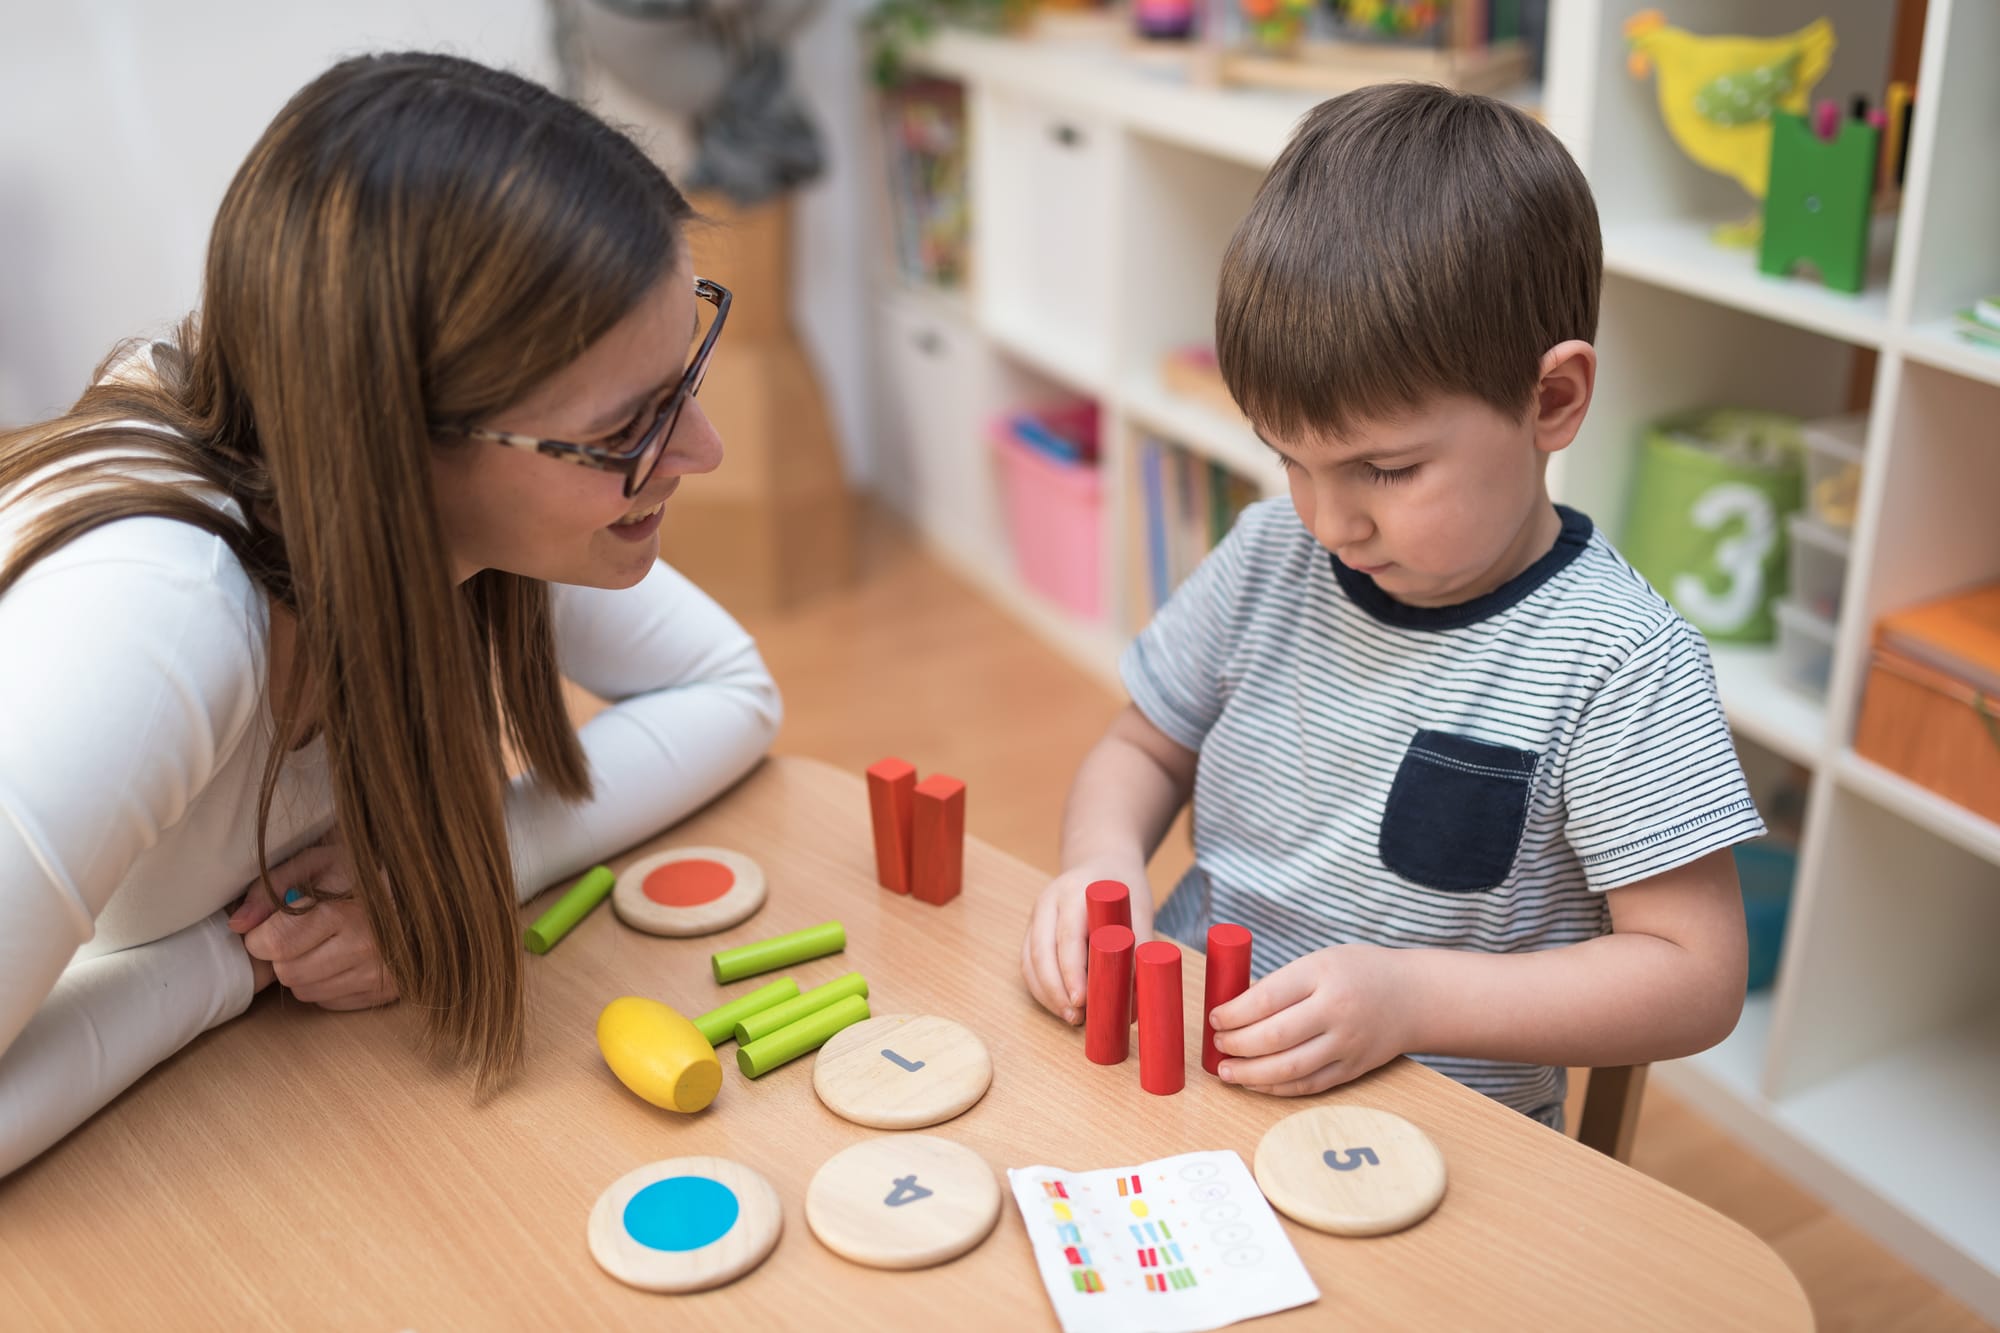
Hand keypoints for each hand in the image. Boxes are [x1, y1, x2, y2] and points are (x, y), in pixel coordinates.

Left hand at [227, 842, 397, 1010]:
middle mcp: (362, 947)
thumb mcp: (318, 862)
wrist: (425, 892)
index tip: (270, 926)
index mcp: (342, 912)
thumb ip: (271, 888)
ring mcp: (376, 973)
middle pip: (287, 972)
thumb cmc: (365, 873)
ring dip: (303, 971)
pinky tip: (341, 960)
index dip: (261, 937)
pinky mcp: (385, 991)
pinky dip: (327, 984)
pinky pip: (329, 1002)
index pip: (275, 943)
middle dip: (283, 955)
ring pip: (305, 991)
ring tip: (323, 945)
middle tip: (300, 934)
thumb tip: (237, 924)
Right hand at [1020, 863, 1153, 1024]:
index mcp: (1075, 891)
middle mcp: (1049, 901)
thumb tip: (1138, 1000)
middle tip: (1075, 1017)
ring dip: (1046, 993)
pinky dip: (1040, 987)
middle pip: (1041, 951)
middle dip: (1055, 990)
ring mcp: (1036, 914)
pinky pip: (1027, 962)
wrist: (1102, 859)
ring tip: (1070, 1017)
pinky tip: (1058, 1004)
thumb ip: (1140, 948)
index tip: (1081, 1001)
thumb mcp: (1139, 909)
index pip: (1067, 937)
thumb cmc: (1123, 886)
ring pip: (1029, 960)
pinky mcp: (1032, 928)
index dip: (1072, 972)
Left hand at [1208, 944, 1409, 1095]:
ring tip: (1226, 1071)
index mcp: (1321, 975)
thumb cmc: (1359, 972)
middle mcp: (1335, 1012)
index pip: (1265, 999)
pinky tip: (1255, 1083)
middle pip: (1272, 1038)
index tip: (1215, 1017)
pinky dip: (1276, 1088)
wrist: (1414, 997)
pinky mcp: (1351, 1070)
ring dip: (1249, 1074)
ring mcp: (1345, 1045)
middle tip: (1217, 1043)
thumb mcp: (1319, 961)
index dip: (1232, 1013)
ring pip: (1288, 1069)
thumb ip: (1281, 984)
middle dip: (1235, 1045)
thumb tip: (1234, 1011)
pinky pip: (1307, 1085)